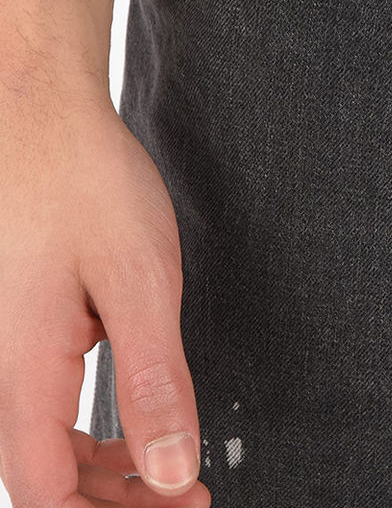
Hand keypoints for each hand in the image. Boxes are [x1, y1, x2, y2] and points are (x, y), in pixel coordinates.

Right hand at [0, 77, 209, 505]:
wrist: (40, 114)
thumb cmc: (85, 182)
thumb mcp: (141, 281)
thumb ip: (155, 380)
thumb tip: (169, 470)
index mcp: (26, 368)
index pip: (45, 493)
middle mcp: (6, 366)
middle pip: (43, 477)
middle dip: (112, 502)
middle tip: (182, 497)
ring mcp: (10, 344)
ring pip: (44, 440)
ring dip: (104, 468)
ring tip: (163, 467)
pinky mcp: (22, 321)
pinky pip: (47, 397)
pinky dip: (93, 422)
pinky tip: (129, 407)